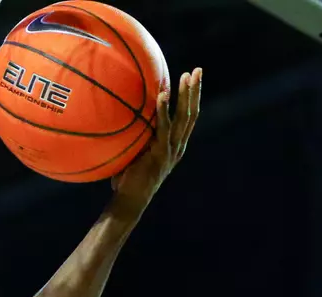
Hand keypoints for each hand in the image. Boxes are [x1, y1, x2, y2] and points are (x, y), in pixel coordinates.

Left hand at [110, 67, 202, 214]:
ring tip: (188, 76)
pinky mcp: (160, 153)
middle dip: (196, 90)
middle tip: (198, 70)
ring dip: (187, 95)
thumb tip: (122, 117)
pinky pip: (163, 128)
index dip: (192, 98)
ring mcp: (171, 150)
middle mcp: (177, 146)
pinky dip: (164, 110)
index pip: (188, 117)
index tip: (192, 79)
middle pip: (192, 113)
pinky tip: (163, 95)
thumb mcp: (136, 152)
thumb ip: (137, 136)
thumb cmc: (128, 178)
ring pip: (184, 117)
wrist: (130, 200)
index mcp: (175, 145)